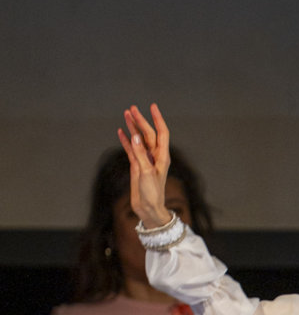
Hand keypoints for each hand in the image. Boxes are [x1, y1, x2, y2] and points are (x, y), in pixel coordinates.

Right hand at [117, 103, 170, 229]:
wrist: (148, 208)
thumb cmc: (152, 193)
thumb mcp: (146, 172)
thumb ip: (140, 154)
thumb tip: (135, 136)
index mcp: (162, 156)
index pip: (161, 133)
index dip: (157, 119)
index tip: (152, 107)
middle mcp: (154, 156)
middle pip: (148, 133)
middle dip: (141, 120)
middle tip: (131, 108)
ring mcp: (145, 160)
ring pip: (138, 139)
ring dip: (133, 127)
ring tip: (126, 114)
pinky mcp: (137, 165)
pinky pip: (131, 149)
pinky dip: (126, 140)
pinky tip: (121, 131)